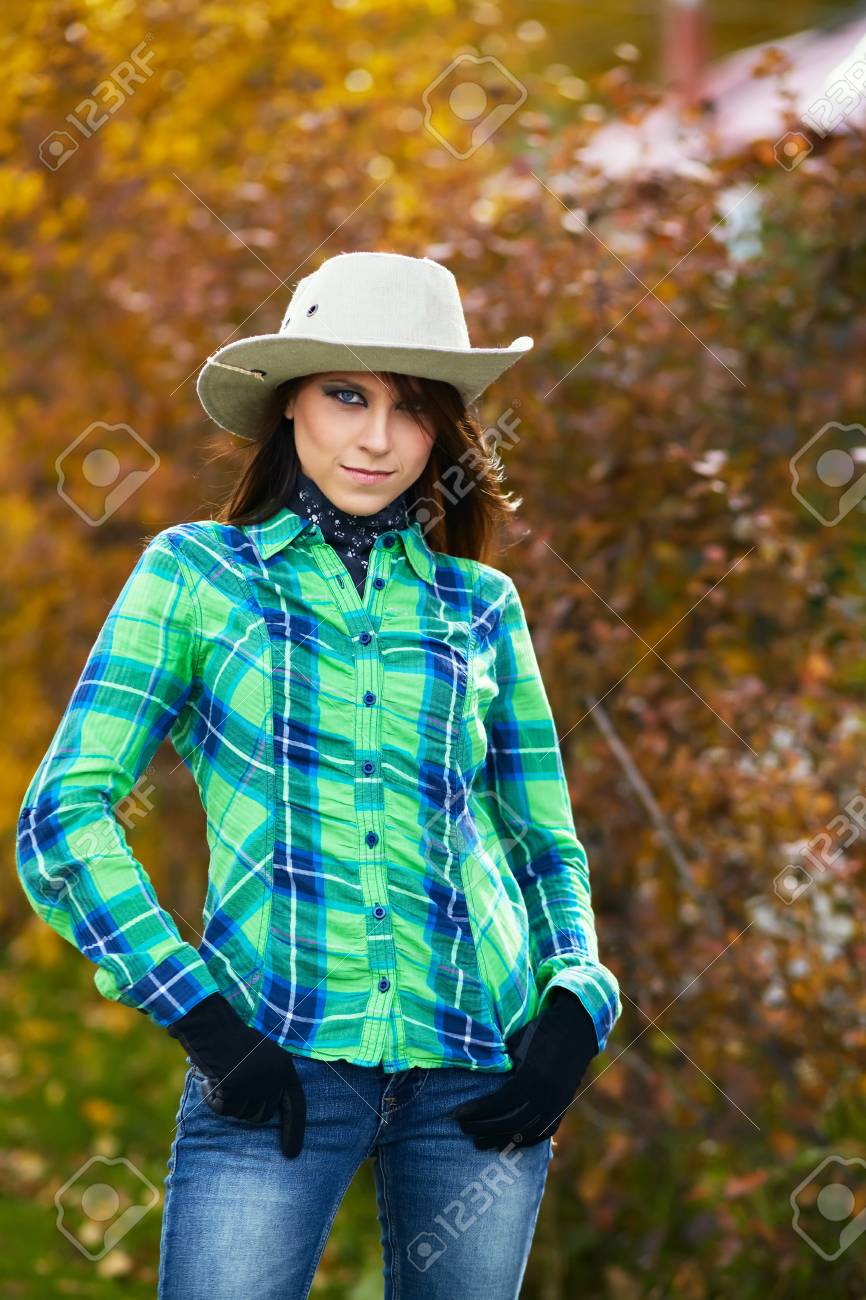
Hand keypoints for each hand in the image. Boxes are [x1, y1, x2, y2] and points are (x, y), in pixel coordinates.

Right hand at [166, 993, 305, 1157]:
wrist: (210, 1021)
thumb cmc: (230, 1038)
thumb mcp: (258, 1057)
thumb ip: (266, 1081)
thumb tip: (265, 1115)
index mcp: (284, 1066)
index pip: (296, 1105)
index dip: (294, 1130)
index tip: (292, 1154)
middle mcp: (275, 1075)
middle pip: (262, 1116)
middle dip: (244, 1108)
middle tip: (229, 1087)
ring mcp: (256, 1081)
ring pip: (242, 1114)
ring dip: (227, 1102)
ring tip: (219, 1076)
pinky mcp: (236, 1085)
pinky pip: (223, 1108)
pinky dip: (212, 1099)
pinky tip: (209, 1078)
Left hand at [449, 987, 597, 1151]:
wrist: (576, 1028)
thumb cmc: (540, 1030)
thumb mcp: (516, 1042)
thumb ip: (499, 1064)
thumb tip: (471, 1077)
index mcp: (532, 1077)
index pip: (499, 1103)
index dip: (476, 1111)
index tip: (456, 1114)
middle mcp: (546, 1096)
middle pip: (510, 1123)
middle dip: (483, 1128)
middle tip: (462, 1128)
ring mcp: (557, 1105)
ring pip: (525, 1133)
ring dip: (500, 1140)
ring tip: (478, 1142)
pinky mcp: (562, 1109)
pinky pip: (542, 1134)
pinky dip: (523, 1142)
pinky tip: (505, 1144)